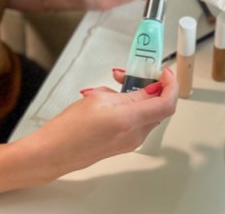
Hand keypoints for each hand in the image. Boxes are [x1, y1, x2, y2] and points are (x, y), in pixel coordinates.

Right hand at [24, 66, 177, 179]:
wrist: (53, 153)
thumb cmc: (69, 128)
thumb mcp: (99, 98)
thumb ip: (129, 94)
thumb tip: (149, 90)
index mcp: (130, 120)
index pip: (167, 104)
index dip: (171, 85)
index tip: (165, 72)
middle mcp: (135, 135)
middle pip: (159, 108)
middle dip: (152, 87)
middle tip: (137, 72)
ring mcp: (130, 142)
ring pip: (149, 114)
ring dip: (140, 96)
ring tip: (119, 83)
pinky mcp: (124, 145)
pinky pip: (138, 122)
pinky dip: (134, 107)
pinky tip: (116, 98)